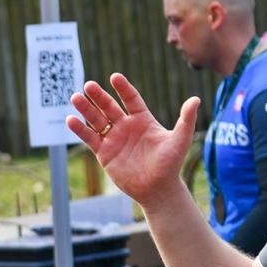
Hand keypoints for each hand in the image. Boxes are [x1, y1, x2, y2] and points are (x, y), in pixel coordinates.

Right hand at [67, 74, 200, 210]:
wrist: (157, 188)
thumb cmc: (170, 164)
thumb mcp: (180, 140)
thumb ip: (186, 119)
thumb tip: (196, 99)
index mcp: (143, 120)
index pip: (131, 99)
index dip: (123, 88)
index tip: (114, 77)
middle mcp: (126, 126)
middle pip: (109, 107)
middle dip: (98, 97)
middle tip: (88, 85)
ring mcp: (113, 139)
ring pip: (96, 120)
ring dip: (86, 109)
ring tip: (75, 98)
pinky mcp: (104, 153)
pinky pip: (90, 138)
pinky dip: (80, 129)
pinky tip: (70, 120)